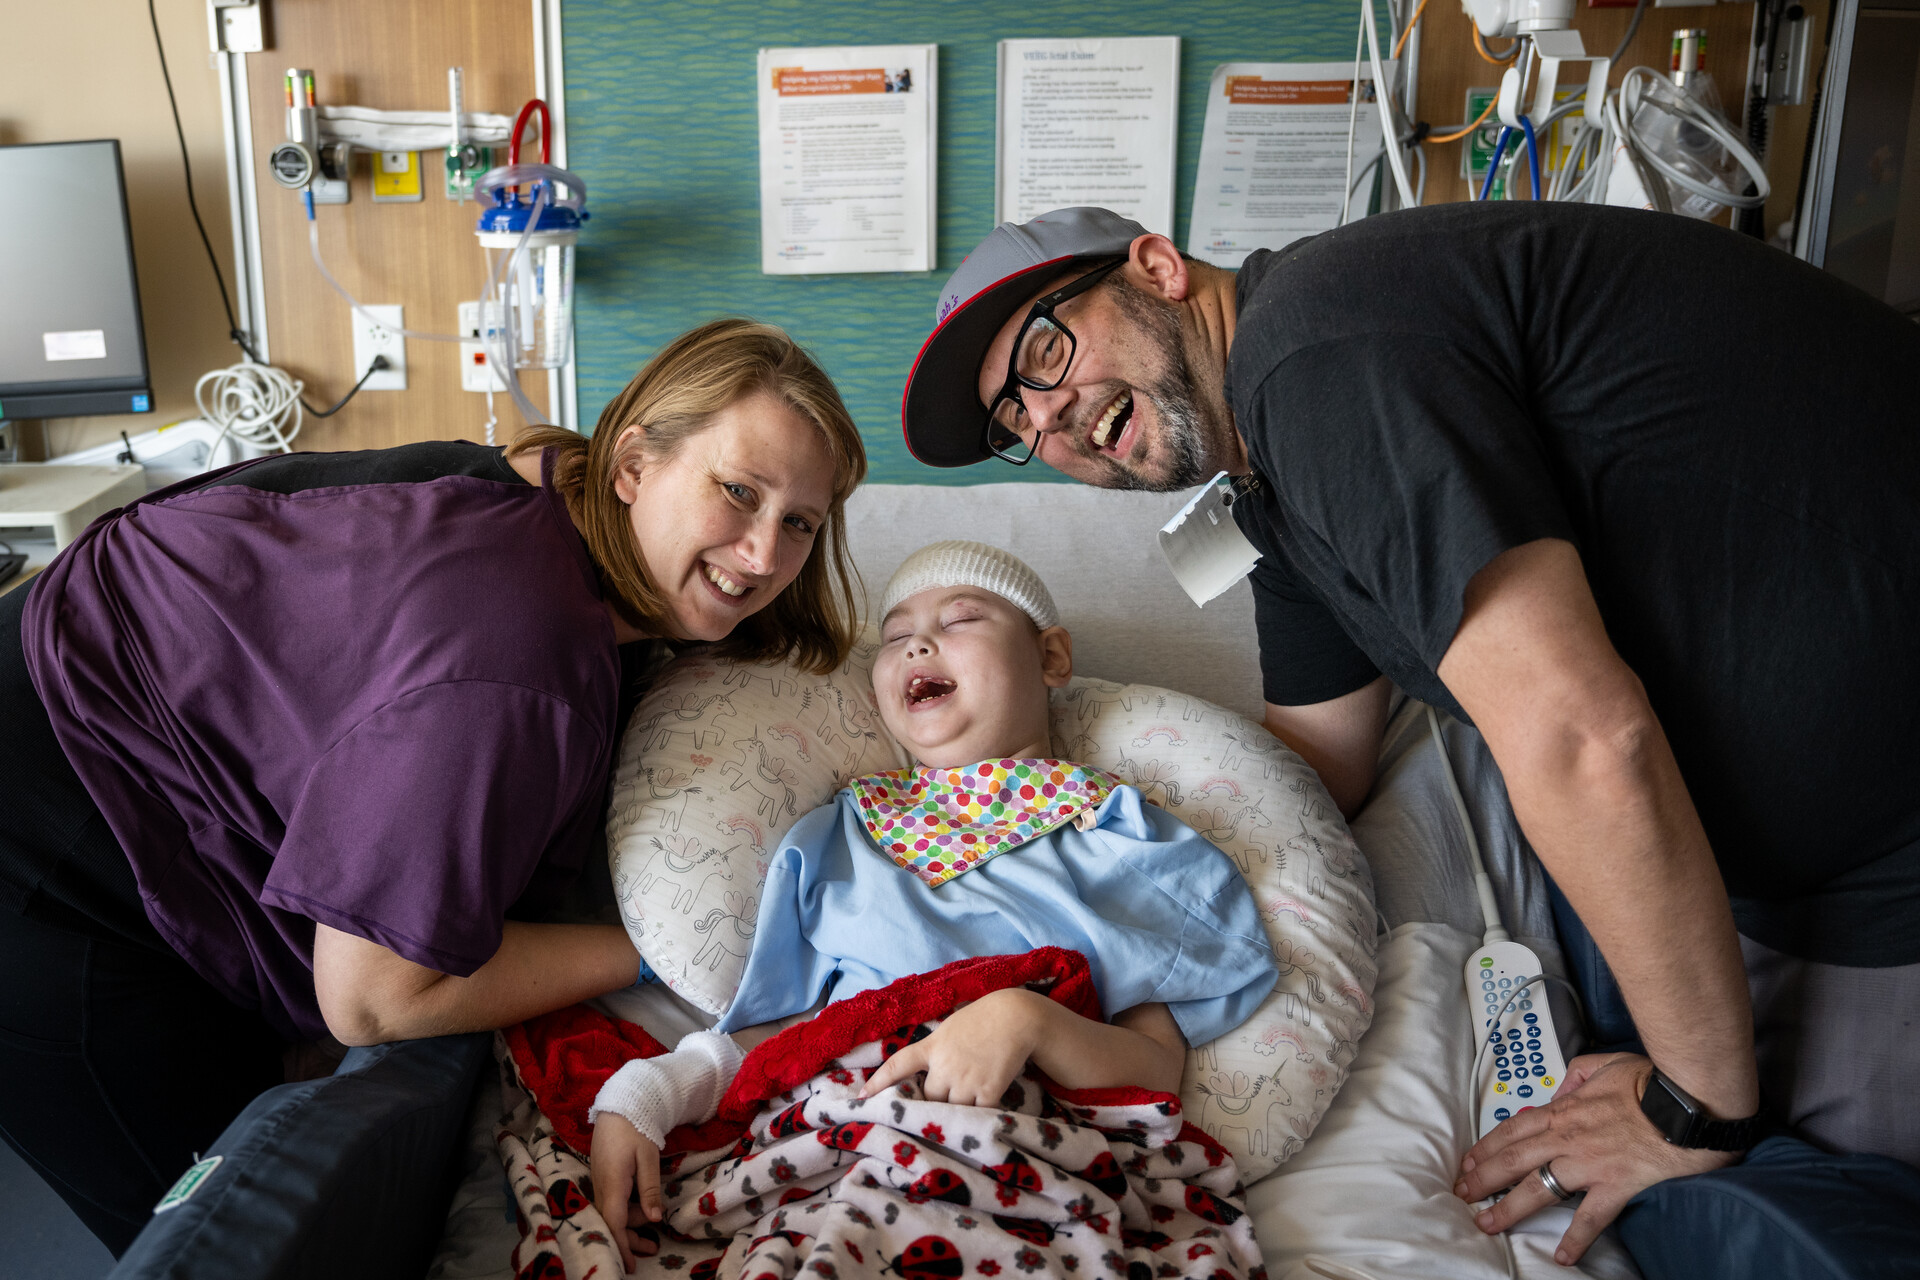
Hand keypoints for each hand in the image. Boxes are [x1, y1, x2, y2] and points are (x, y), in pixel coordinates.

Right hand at [590, 1111, 664, 1273]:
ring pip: (611, 1213)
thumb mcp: (648, 1158)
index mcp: (613, 1183)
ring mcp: (599, 1182)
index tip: (631, 1265)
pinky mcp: (602, 1177)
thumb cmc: (636, 1128)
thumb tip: (653, 1219)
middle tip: (652, 1249)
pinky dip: (625, 1211)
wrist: (619, 1106)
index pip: (614, 1223)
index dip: (623, 1245)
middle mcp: (601, 1186)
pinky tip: (641, 1208)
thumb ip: (650, 1189)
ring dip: (630, 1224)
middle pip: (611, 1223)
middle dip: (629, 1240)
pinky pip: (611, 1202)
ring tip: (652, 1224)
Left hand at [860, 989, 1043, 1106]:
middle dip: (933, 1103)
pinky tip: (984, 1114)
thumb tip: (925, 1068)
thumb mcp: (951, 1027)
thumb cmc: (985, 1017)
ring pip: (951, 1110)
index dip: (878, 1082)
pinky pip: (976, 1114)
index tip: (862, 1096)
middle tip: (940, 1106)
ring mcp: (965, 1080)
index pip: (898, 1064)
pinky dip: (978, 1117)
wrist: (1017, 1018)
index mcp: (933, 1046)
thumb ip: (936, 1048)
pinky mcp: (988, 1091)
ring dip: (956, 1112)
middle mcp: (944, 1066)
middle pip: (928, 1098)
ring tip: (964, 1110)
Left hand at [1454, 1053, 1735, 1265]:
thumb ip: (1576, 1076)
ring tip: (1487, 1223)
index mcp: (1563, 1109)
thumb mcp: (1603, 1064)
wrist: (1685, 1100)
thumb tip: (1563, 1088)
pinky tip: (1561, 1256)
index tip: (1469, 1161)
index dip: (1487, 1146)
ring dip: (1508, 1207)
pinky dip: (1575, 1238)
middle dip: (1483, 1177)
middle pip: (1514, 1160)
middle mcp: (1567, 1139)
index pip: (1513, 1129)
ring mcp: (1589, 1164)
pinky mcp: (1616, 1185)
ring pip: (1538, 1188)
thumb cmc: (1649, 1079)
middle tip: (1462, 1192)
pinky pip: (1591, 1216)